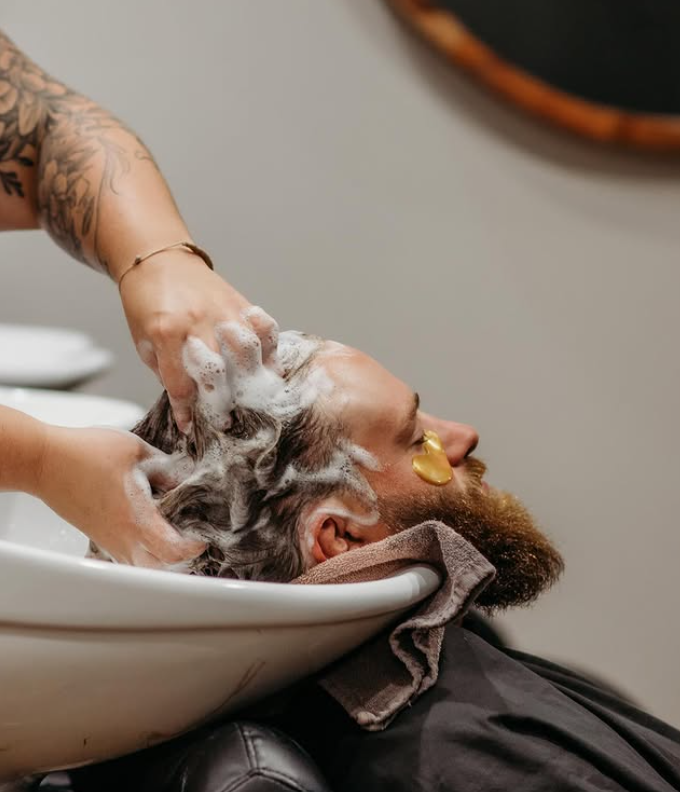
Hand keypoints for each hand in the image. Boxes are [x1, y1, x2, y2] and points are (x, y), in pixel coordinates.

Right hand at [37, 424, 205, 567]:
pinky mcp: (99, 536)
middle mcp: (123, 537)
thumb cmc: (86, 453)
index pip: (172, 551)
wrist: (45, 461)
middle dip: (181, 561)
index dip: (193, 547)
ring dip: (162, 559)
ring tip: (176, 537)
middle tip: (192, 540)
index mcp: (136, 518)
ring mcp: (108, 540)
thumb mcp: (137, 451)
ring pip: (142, 565)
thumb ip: (168, 468)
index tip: (203, 534)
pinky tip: (151, 531)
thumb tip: (188, 480)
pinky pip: (128, 555)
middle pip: (159, 569)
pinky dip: (144, 552)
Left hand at [120, 249, 279, 432]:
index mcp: (165, 333)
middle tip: (225, 420)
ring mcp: (222, 310)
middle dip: (222, 403)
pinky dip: (270, 348)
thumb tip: (190, 402)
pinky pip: (263, 327)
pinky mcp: (239, 301)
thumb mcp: (143, 342)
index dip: (186, 411)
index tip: (191, 427)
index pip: (181, 384)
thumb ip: (167, 371)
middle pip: (217, 373)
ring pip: (247, 351)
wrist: (156, 258)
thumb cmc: (145, 302)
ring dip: (252, 378)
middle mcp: (197, 322)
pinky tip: (269, 365)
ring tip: (253, 397)